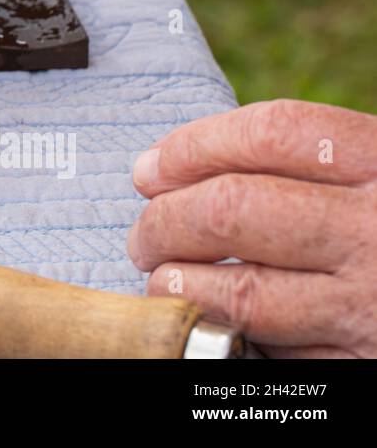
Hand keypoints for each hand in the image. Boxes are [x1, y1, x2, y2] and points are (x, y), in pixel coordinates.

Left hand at [129, 99, 376, 357]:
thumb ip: (314, 166)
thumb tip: (179, 169)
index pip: (269, 133)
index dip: (193, 146)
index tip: (152, 168)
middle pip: (234, 208)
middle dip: (166, 219)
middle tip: (145, 231)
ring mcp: (373, 306)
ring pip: (240, 290)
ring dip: (178, 284)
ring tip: (162, 277)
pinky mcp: (365, 365)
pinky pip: (277, 347)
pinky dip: (231, 330)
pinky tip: (215, 318)